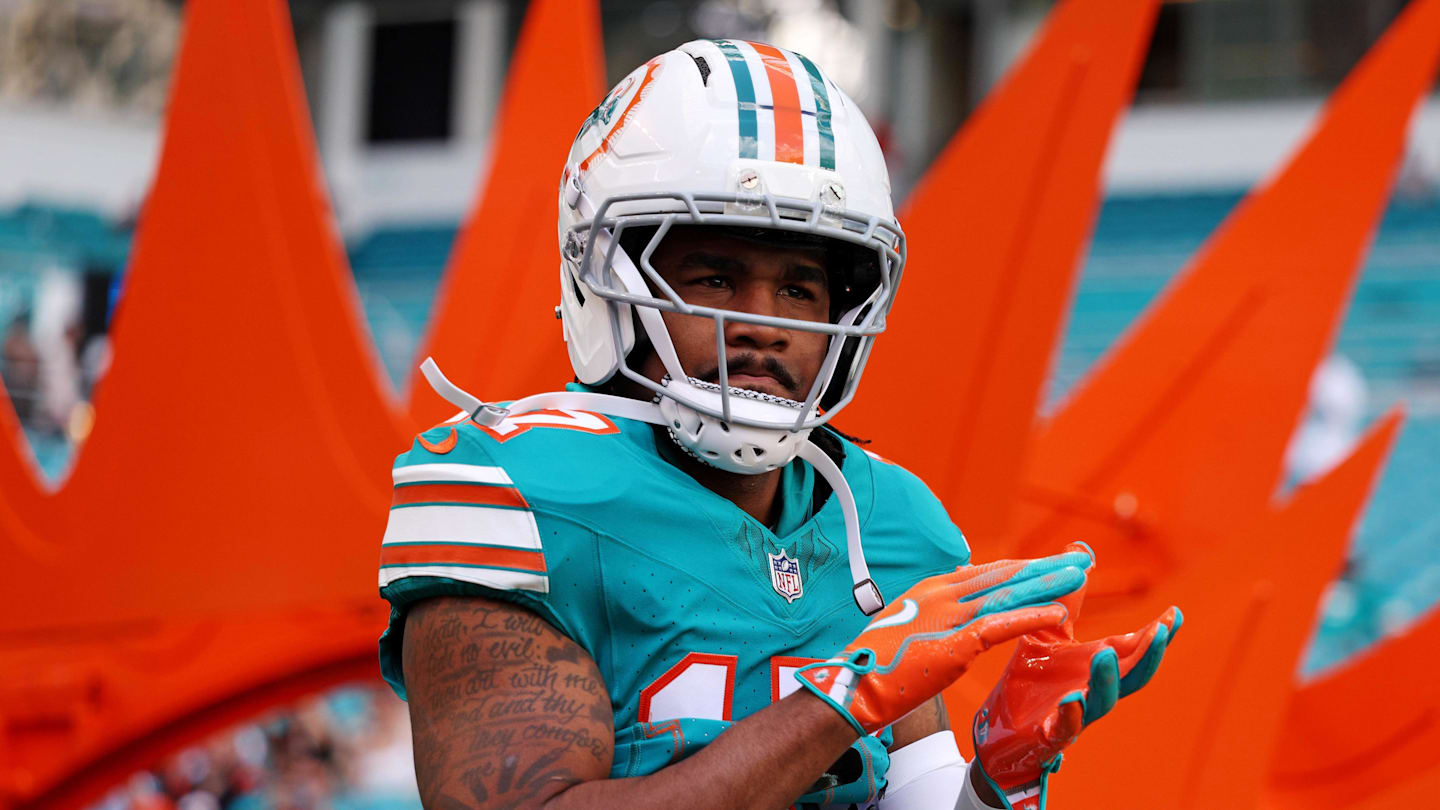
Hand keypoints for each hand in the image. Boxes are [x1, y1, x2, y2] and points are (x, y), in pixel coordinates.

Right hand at [796, 548, 1093, 735]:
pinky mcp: (955, 644)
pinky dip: (1033, 616)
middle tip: (1080, 559)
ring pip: (1009, 593)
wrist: (851, 683)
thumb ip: (931, 609)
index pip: (986, 572)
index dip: (1021, 567)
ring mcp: (948, 616)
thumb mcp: (904, 624)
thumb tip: (951, 591)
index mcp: (931, 588)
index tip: (1049, 562)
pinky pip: (1002, 626)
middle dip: (1044, 567)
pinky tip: (1060, 613)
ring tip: (1080, 575)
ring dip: (1047, 583)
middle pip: (1004, 575)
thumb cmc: (873, 661)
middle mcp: (942, 594)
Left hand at [972, 543, 1181, 809]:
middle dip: (1150, 654)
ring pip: (1103, 701)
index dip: (1158, 634)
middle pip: (1133, 675)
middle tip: (1162, 630)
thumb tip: (1081, 551)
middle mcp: (1093, 689)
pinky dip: (1071, 715)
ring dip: (1109, 679)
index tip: (1175, 613)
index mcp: (1096, 665)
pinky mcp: (1050, 734)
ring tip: (1105, 654)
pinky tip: (1072, 699)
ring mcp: (1076, 714)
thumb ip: (1067, 598)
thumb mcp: (1048, 630)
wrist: (999, 725)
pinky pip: (1065, 728)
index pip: (1136, 648)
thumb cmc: (1032, 677)